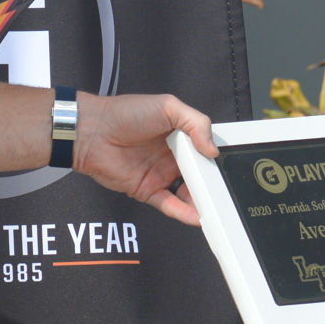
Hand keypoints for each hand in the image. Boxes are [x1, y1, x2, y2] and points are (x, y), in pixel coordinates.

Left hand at [74, 93, 216, 225]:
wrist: (92, 131)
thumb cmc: (125, 113)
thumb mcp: (169, 106)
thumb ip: (197, 123)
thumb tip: (213, 150)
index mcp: (180, 136)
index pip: (205, 152)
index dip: (217, 161)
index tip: (231, 168)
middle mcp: (172, 157)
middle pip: (199, 175)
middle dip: (213, 185)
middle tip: (228, 192)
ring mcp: (160, 175)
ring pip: (188, 194)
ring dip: (202, 201)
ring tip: (218, 208)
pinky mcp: (148, 191)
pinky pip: (170, 206)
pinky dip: (184, 213)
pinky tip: (198, 217)